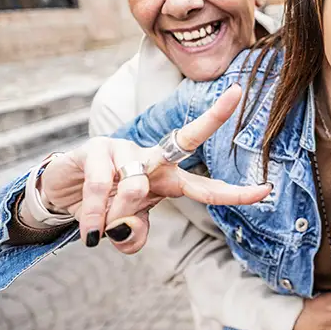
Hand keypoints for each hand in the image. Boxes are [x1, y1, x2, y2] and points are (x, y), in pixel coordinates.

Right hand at [33, 84, 270, 252]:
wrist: (63, 190)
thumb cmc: (107, 203)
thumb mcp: (124, 227)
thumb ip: (133, 235)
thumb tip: (126, 231)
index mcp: (169, 179)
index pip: (207, 186)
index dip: (235, 193)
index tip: (267, 190)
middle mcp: (153, 158)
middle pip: (187, 138)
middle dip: (213, 118)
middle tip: (236, 95)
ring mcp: (125, 148)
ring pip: (134, 185)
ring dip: (116, 214)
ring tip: (98, 231)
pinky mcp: (95, 149)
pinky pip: (99, 186)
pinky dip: (94, 215)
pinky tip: (88, 226)